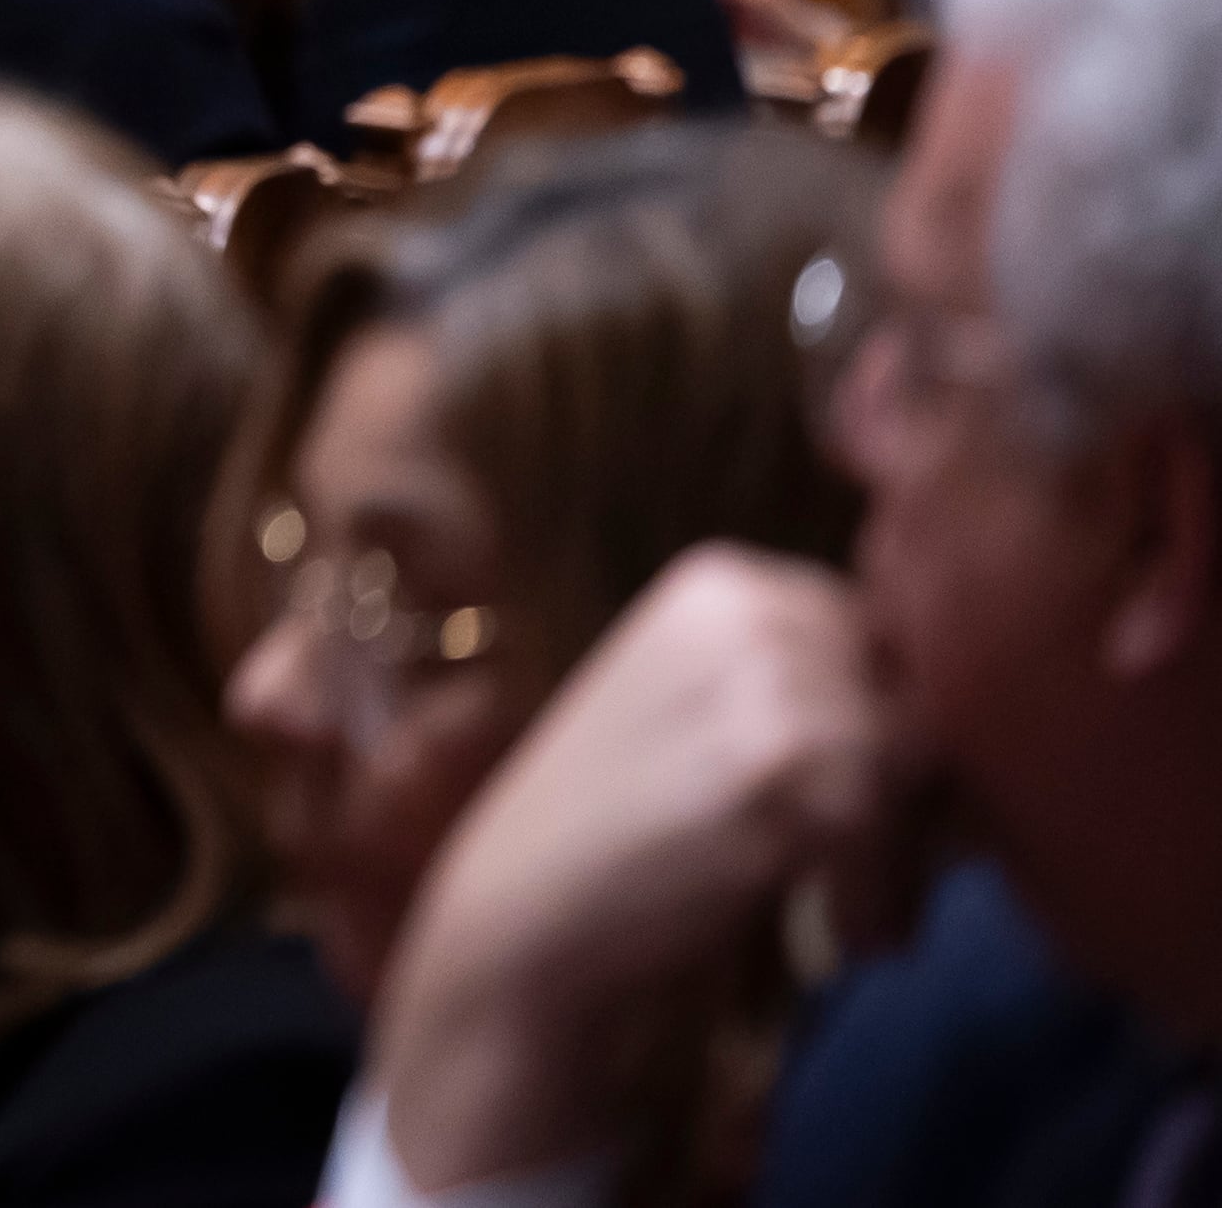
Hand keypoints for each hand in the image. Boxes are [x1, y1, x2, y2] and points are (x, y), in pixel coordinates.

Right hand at [369, 547, 922, 1189]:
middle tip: (889, 878)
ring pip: (921, 761)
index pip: (896, 637)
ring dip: (912, 856)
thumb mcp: (710, 708)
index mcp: (725, 578)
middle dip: (923, 795)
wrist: (526, 909)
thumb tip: (985, 721)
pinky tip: (843, 934)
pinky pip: (892, 825)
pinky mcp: (773, 762)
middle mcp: (743, 604)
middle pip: (922, 694)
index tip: (890, 816)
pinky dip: (883, 895)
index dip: (905, 732)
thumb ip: (817, 685)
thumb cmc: (629, 824)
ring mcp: (758, 679)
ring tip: (865, 914)